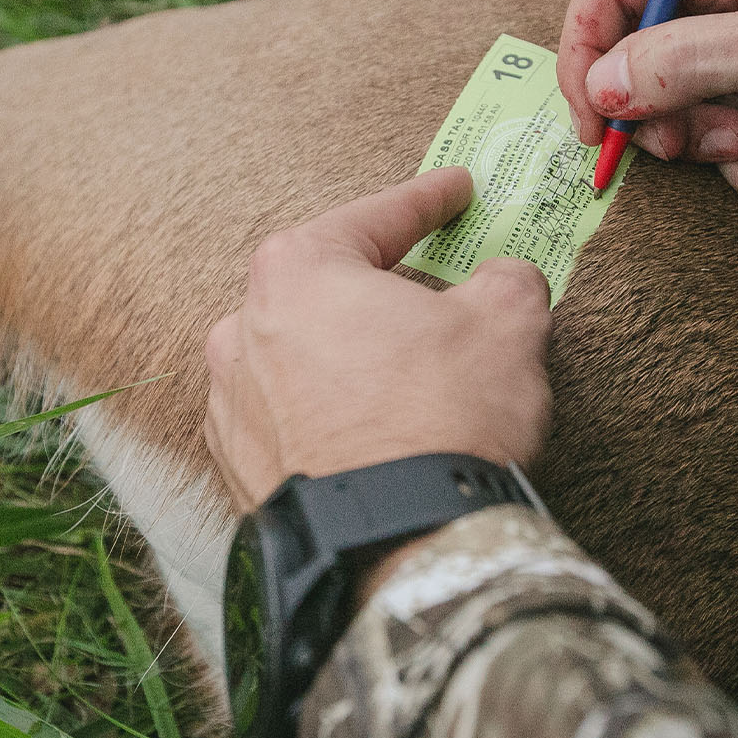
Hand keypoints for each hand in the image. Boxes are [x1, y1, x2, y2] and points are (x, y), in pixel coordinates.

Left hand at [203, 168, 553, 513]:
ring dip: (345, 355)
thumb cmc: (444, 420)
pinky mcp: (235, 470)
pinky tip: (365, 431)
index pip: (375, 219)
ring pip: (298, 356)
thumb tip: (503, 279)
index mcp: (297, 272)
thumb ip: (505, 280)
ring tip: (402, 374)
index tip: (455, 191)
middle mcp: (243, 329)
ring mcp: (231, 403)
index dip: (427, 200)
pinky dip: (323, 415)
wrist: (399, 547)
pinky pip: (287, 420)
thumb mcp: (506, 325)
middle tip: (433, 291)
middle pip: (325, 287)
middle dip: (378, 286)